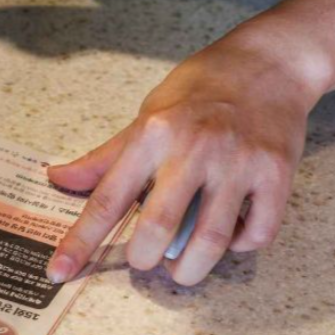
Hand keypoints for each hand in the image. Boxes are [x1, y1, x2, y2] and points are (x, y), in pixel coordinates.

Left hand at [45, 0, 334, 285]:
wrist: (270, 62)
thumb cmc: (201, 89)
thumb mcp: (147, 114)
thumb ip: (106, 156)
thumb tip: (58, 178)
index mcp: (152, 134)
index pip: (107, 199)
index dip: (80, 241)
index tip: (59, 272)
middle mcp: (193, 149)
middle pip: (158, 227)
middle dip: (144, 258)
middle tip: (144, 260)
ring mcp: (238, 163)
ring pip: (210, 240)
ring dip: (189, 268)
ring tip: (180, 269)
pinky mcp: (276, 174)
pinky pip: (257, 231)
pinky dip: (240, 247)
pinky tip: (230, 239)